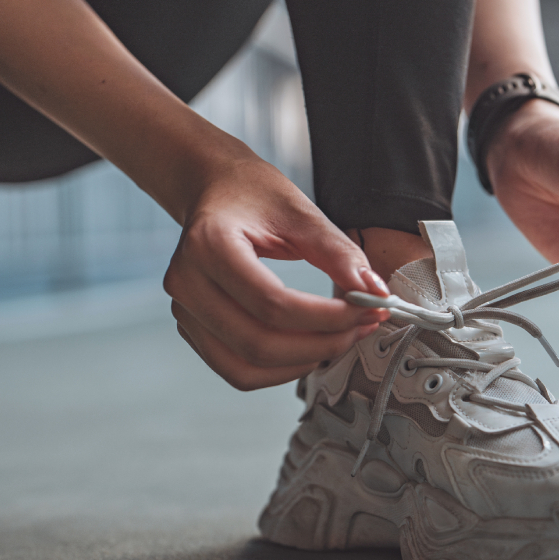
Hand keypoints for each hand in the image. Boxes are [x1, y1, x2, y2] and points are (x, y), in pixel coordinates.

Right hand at [164, 154, 389, 389]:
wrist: (213, 189)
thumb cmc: (252, 194)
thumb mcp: (300, 212)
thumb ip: (338, 253)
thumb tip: (375, 293)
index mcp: (208, 245)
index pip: (272, 304)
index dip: (327, 317)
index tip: (367, 309)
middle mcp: (185, 283)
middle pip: (258, 343)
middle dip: (321, 345)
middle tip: (361, 328)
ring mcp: (183, 311)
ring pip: (245, 369)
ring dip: (300, 364)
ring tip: (339, 340)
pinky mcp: (191, 329)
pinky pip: (237, 370)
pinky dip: (278, 369)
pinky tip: (309, 348)